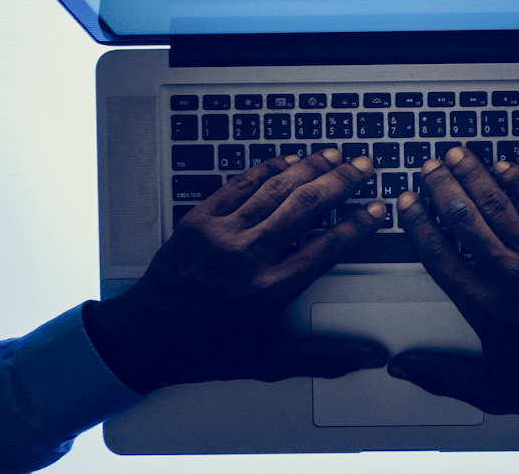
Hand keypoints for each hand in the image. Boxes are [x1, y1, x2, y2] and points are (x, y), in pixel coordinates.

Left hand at [81, 150, 386, 392]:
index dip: (359, 224)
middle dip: (343, 182)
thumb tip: (367, 358)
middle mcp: (245, 257)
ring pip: (276, 189)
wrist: (139, 338)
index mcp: (267, 291)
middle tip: (366, 166)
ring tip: (337, 155)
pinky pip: (239, 184)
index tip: (379, 209)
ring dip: (311, 167)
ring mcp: (220, 234)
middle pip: (306, 206)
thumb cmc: (204, 351)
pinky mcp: (198, 220)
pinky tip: (290, 160)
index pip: (327, 248)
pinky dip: (268, 169)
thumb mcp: (265, 362)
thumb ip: (321, 358)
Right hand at [387, 148, 518, 449]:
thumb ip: (440, 375)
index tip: (406, 202)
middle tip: (428, 165)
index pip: (438, 254)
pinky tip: (508, 166)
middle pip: (464, 219)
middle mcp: (507, 275)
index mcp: (482, 305)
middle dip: (442, 187)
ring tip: (458, 155)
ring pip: (499, 206)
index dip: (418, 224)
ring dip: (475, 176)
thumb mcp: (488, 388)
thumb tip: (399, 368)